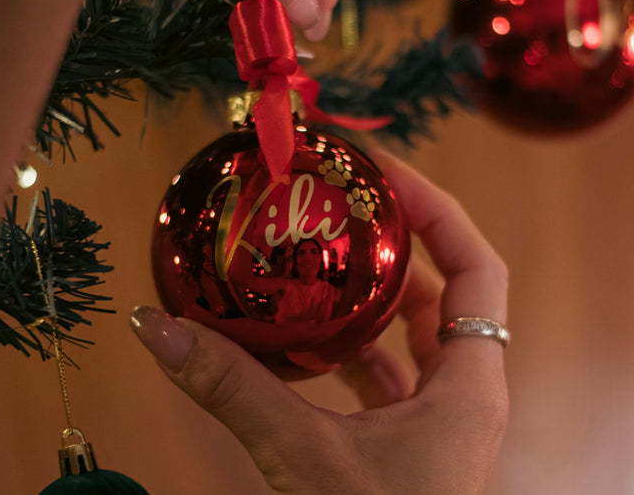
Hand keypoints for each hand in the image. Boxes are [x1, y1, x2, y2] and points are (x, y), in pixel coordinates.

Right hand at [130, 155, 509, 493]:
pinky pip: (391, 376)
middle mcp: (465, 396)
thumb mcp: (301, 459)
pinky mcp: (412, 449)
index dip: (438, 208)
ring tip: (319, 254)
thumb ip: (232, 388)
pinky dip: (355, 348)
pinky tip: (309, 340)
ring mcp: (441, 425)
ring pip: (416, 335)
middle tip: (341, 202)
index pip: (477, 265)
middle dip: (395, 242)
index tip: (384, 173)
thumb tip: (157, 324)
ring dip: (373, 296)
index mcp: (469, 387)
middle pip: (446, 291)